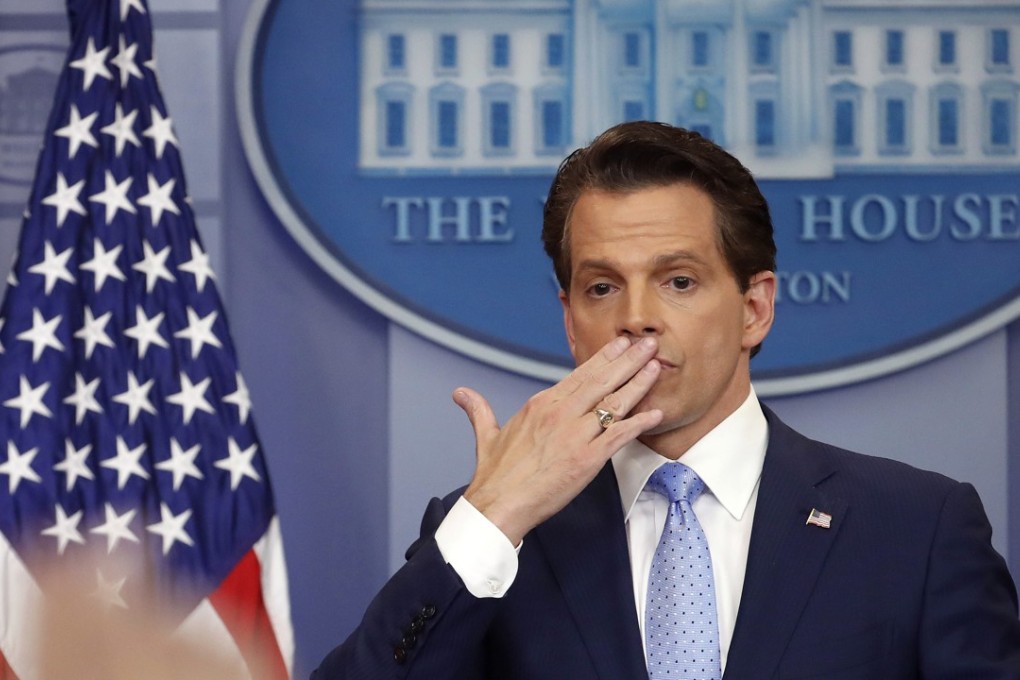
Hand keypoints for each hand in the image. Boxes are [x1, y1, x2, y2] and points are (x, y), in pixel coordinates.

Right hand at [454, 336, 663, 544]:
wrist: (497, 506)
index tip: (621, 345)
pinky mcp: (587, 459)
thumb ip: (479, 410)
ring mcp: (575, 434)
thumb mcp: (487, 435)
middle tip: (649, 343)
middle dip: (629, 360)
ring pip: (614, 402)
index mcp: (540, 404)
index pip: (579, 374)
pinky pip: (619, 436)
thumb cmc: (494, 476)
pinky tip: (656, 413)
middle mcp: (560, 413)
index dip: (604, 358)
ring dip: (639, 383)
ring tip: (658, 365)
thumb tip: (461, 394)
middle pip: (601, 380)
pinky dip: (640, 423)